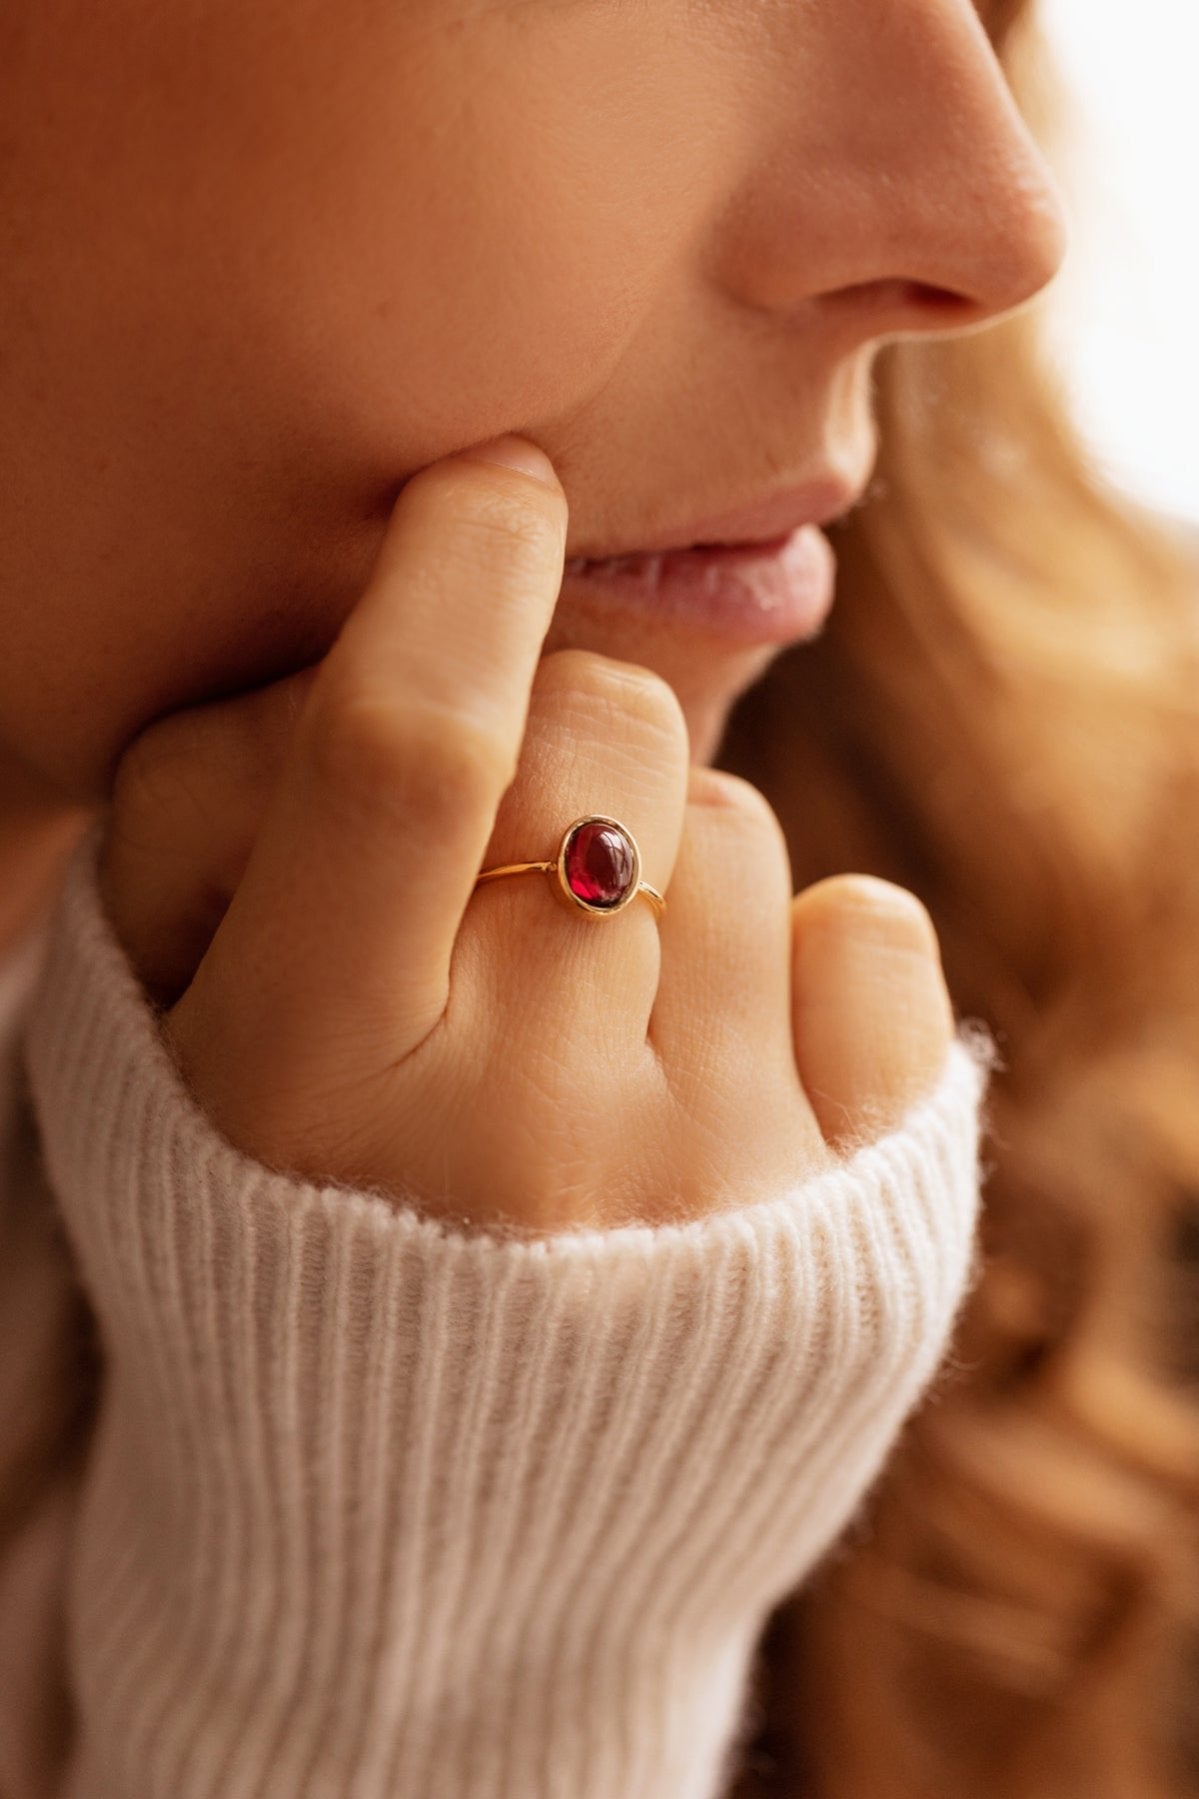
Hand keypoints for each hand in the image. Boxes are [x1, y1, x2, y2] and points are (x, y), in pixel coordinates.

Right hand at [99, 435, 954, 1230]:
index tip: (499, 491)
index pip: (407, 746)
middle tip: (508, 845)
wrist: (427, 1498)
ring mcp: (703, 1192)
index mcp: (297, 1088)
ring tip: (582, 1009)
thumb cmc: (270, 1199)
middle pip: (604, 742)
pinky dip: (814, 945)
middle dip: (566, 721)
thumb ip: (219, 806)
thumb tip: (444, 620)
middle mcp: (515, 1151)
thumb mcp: (154, 1017)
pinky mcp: (844, 1223)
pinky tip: (715, 1051)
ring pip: (741, 830)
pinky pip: (879, 935)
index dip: (462, 571)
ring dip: (667, 861)